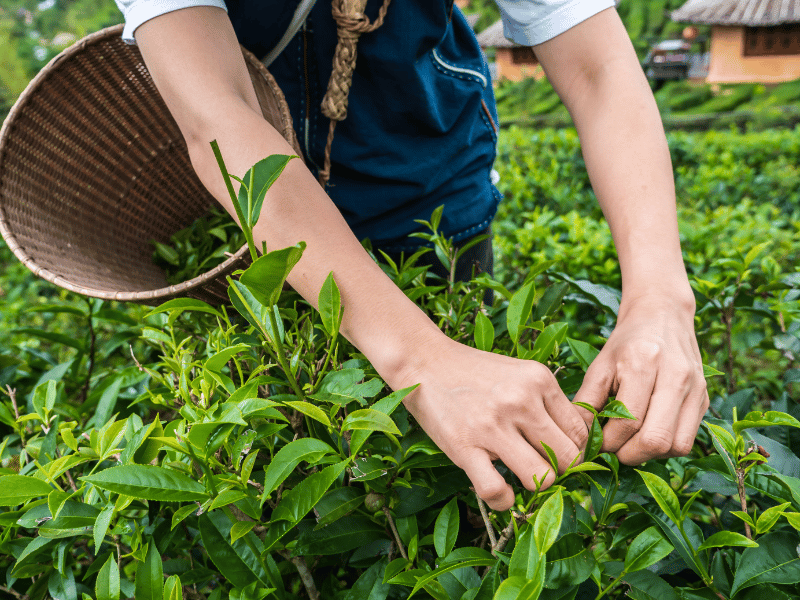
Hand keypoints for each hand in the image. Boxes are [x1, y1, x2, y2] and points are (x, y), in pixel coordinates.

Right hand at [398, 337, 587, 510]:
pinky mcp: (464, 447)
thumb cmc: (473, 371)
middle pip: (568, 457)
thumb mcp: (519, 373)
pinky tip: (499, 490)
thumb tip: (573, 440)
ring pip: (542, 478)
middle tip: (542, 467)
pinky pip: (496, 490)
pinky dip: (502, 500)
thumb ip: (546, 401)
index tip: (561, 456)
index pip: (581, 432)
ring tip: (519, 476)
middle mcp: (521, 401)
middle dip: (560, 470)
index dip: (576, 451)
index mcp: (539, 380)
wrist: (423, 360)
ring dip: (534, 485)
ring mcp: (493, 425)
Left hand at [573, 294, 708, 464]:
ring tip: (630, 443)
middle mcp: (676, 377)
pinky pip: (687, 440)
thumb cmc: (627, 341)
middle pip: (656, 440)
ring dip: (649, 454)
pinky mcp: (704, 399)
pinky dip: (665, 447)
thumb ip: (587, 401)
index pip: (628, 422)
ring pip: (676, 446)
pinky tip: (647, 434)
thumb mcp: (599, 365)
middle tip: (612, 449)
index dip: (608, 442)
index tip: (595, 443)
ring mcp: (696, 389)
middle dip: (629, 454)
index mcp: (644, 363)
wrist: (663, 315)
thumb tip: (578, 438)